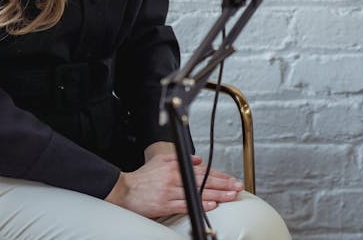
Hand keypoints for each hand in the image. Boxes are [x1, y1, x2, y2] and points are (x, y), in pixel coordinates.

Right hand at [105, 152, 243, 217]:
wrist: (124, 190)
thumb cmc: (143, 177)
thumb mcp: (162, 160)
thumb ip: (182, 158)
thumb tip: (200, 160)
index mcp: (175, 166)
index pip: (203, 171)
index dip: (220, 175)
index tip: (232, 179)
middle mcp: (175, 177)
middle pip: (204, 181)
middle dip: (224, 184)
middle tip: (238, 187)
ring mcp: (170, 191)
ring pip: (198, 193)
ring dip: (217, 195)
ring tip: (231, 196)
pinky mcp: (165, 204)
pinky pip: (186, 204)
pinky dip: (200, 204)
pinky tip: (212, 205)